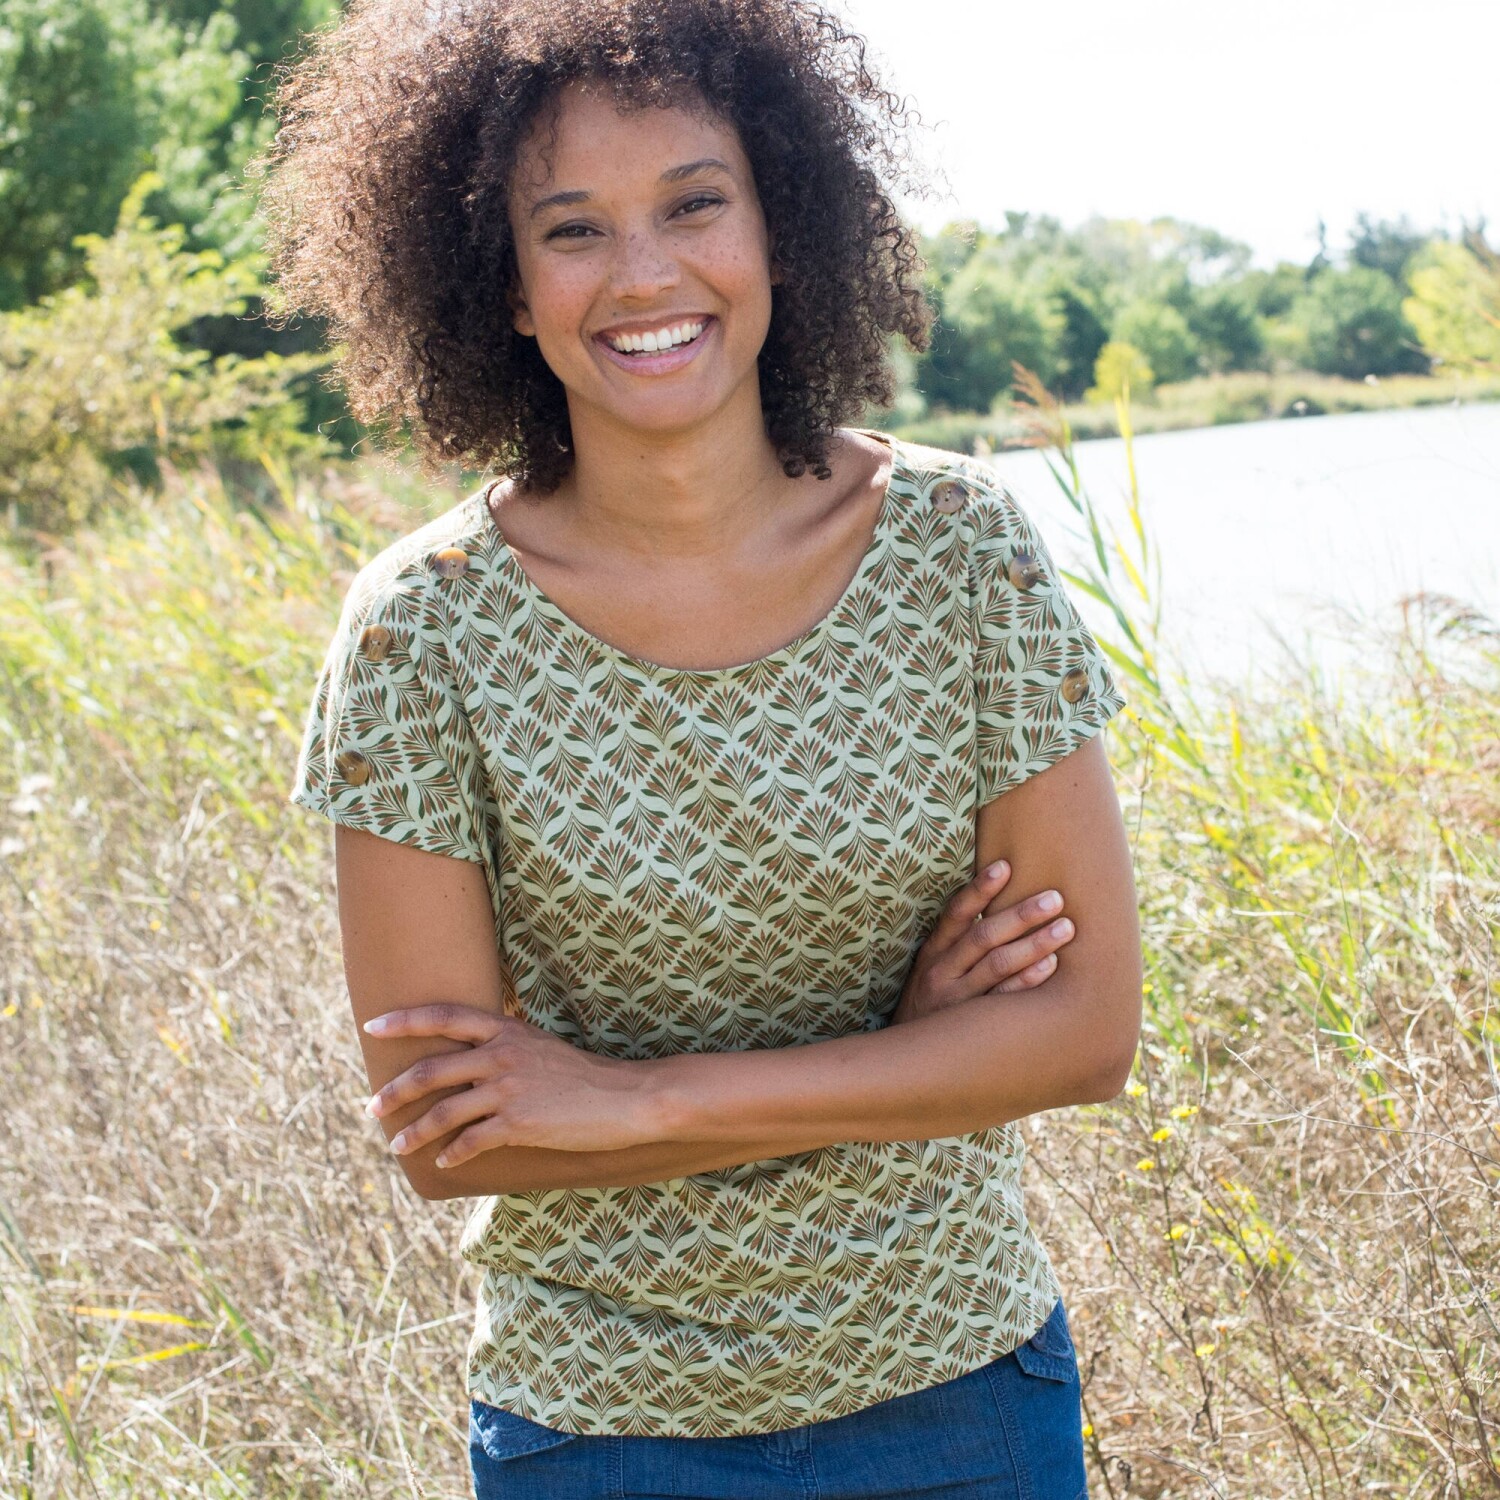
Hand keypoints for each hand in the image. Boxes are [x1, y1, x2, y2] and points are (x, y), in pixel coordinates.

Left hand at [361, 1007, 663, 1165]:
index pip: (444, 1016)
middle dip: (394, 1090)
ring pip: (444, 1111)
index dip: (405, 1020)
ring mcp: (509, 1090)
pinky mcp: (518, 1124)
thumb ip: (503, 1046)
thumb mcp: (538, 1046)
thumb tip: (466, 1057)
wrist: (623, 1098)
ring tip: (397, 1146)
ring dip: (414, 1131)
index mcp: (506, 1030)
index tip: (372, 1026)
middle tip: (372, 1105)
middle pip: (431, 1069)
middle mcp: (502, 1055)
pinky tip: (444, 1162)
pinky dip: (452, 1154)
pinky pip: (470, 1142)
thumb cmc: (581, 1074)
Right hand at [891, 861, 1072, 1027]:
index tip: (1005, 866)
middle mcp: (942, 973)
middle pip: (984, 937)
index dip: (979, 890)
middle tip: (1056, 898)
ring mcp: (956, 1001)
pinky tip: (1051, 966)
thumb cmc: (929, 1004)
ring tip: (1066, 928)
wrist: (905, 1059)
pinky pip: (1003, 1000)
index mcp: (932, 953)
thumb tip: (999, 906)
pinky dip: (1027, 981)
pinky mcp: (971, 1026)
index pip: (956, 913)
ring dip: (1034, 944)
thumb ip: (957, 942)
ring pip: (997, 966)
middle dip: (1021, 915)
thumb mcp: (930, 970)